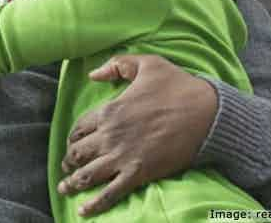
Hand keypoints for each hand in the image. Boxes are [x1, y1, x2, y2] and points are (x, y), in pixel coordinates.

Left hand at [57, 55, 217, 216]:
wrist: (207, 113)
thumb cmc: (178, 86)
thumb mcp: (147, 63)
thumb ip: (117, 64)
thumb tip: (93, 75)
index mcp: (109, 110)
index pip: (80, 128)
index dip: (73, 137)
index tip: (72, 143)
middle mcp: (110, 135)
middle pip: (78, 153)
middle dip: (68, 161)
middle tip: (66, 167)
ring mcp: (122, 156)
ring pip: (88, 174)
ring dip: (72, 183)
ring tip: (64, 189)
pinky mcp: (138, 173)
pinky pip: (110, 192)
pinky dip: (95, 204)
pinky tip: (83, 211)